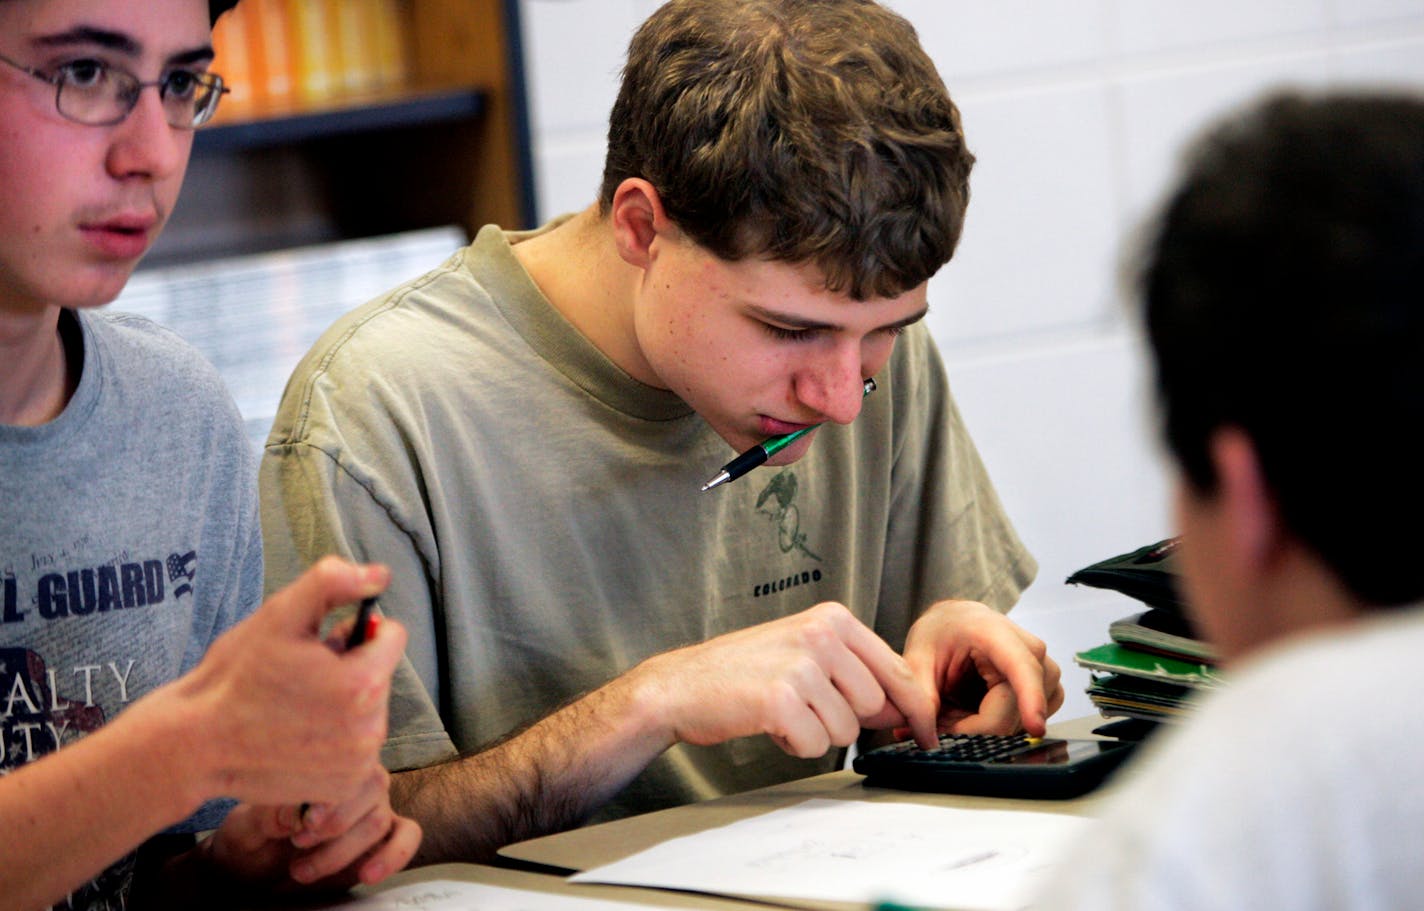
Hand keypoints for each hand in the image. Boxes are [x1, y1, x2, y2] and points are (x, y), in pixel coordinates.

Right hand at [155, 557, 408, 808]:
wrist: (196, 744)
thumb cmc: (235, 677)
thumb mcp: (280, 615)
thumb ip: (333, 583)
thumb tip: (379, 575)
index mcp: (362, 683)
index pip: (392, 637)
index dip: (356, 632)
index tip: (322, 643)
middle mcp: (370, 729)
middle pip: (380, 676)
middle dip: (350, 669)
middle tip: (302, 678)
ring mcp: (358, 763)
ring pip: (370, 712)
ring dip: (345, 706)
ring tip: (297, 707)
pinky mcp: (344, 788)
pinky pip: (360, 752)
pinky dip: (340, 743)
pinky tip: (303, 738)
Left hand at [203, 769, 421, 891]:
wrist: (254, 866)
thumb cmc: (252, 835)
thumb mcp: (246, 826)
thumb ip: (268, 815)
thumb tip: (296, 812)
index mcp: (326, 762)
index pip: (346, 764)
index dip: (331, 796)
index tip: (304, 824)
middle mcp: (356, 778)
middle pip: (371, 788)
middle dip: (335, 825)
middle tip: (297, 844)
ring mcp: (374, 805)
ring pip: (378, 821)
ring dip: (341, 852)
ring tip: (301, 871)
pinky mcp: (385, 836)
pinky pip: (407, 835)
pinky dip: (394, 854)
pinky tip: (367, 875)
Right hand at [632, 602, 938, 757]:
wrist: (681, 685)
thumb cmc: (742, 672)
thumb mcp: (805, 654)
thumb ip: (855, 674)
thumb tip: (904, 709)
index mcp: (833, 618)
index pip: (897, 669)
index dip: (916, 709)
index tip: (927, 734)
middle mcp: (821, 634)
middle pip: (874, 705)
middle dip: (844, 720)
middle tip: (805, 708)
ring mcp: (801, 665)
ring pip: (846, 730)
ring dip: (816, 733)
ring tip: (782, 710)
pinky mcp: (780, 698)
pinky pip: (816, 744)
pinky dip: (794, 744)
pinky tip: (769, 723)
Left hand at [900, 600, 1063, 736]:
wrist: (958, 622)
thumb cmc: (942, 634)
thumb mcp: (918, 660)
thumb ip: (921, 699)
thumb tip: (928, 741)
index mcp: (997, 634)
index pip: (1022, 670)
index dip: (1031, 700)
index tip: (1035, 727)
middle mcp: (1031, 650)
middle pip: (1010, 713)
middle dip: (970, 726)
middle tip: (941, 716)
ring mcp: (1046, 671)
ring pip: (1017, 724)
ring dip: (982, 727)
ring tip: (958, 705)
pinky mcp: (1050, 690)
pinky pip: (1025, 724)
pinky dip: (998, 727)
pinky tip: (978, 710)